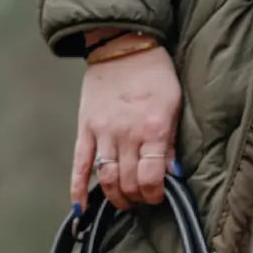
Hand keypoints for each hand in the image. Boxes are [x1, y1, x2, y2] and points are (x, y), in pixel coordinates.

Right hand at [72, 39, 181, 211]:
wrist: (122, 43)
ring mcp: (102, 132)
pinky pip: (79, 164)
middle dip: (137, 198)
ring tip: (124, 201)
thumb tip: (172, 175)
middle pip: (129, 183)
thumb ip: (172, 143)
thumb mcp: (173, 106)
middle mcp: (126, 134)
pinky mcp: (85, 128)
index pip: (151, 179)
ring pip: (107, 179)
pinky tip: (81, 209)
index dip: (155, 195)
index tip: (158, 196)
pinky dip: (78, 189)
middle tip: (142, 198)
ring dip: (116, 197)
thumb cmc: (155, 75)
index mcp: (153, 130)